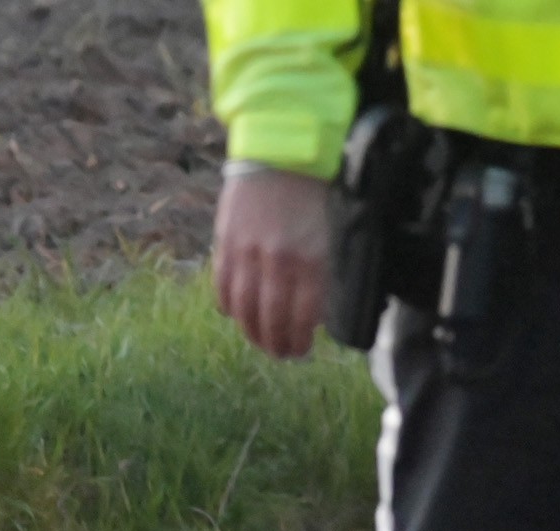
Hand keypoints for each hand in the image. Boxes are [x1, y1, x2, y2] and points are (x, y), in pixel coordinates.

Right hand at [213, 167, 330, 357]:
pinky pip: (223, 287)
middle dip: (276, 343)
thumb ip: (327, 267)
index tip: (301, 349)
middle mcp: (279, 261)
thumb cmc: (318, 188)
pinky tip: (236, 314)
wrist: (282, 149)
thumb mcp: (335, 228)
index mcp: (313, 259)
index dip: (300, 339)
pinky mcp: (226, 244)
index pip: (304, 316)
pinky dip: (229, 305)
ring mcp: (249, 254)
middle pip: (272, 318)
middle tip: (280, 353)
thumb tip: (322, 306)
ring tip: (258, 341)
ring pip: (245, 309)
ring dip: (251, 331)